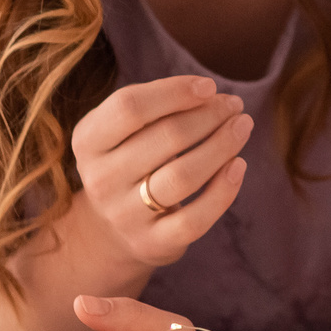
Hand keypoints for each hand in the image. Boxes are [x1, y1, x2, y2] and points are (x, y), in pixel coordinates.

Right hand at [70, 75, 252, 271]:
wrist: (113, 230)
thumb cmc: (131, 162)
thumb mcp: (125, 132)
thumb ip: (158, 108)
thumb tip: (212, 96)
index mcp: (88, 141)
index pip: (129, 107)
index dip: (174, 91)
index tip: (209, 86)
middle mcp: (100, 179)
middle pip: (166, 137)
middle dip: (210, 115)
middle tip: (235, 105)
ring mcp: (124, 215)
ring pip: (183, 176)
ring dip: (222, 145)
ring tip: (243, 126)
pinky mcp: (152, 243)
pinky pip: (195, 218)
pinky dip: (223, 190)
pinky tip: (239, 165)